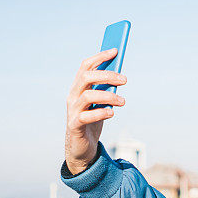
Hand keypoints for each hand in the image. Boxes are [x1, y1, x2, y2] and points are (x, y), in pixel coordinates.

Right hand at [64, 48, 126, 173]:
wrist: (81, 147)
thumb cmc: (93, 121)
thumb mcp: (101, 103)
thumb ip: (107, 89)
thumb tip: (120, 75)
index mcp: (78, 87)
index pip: (86, 66)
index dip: (100, 56)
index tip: (116, 50)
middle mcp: (73, 96)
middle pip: (87, 77)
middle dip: (107, 75)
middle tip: (125, 80)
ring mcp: (72, 110)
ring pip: (88, 95)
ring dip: (108, 96)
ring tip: (123, 101)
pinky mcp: (75, 125)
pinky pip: (86, 116)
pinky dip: (101, 113)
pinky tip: (112, 113)